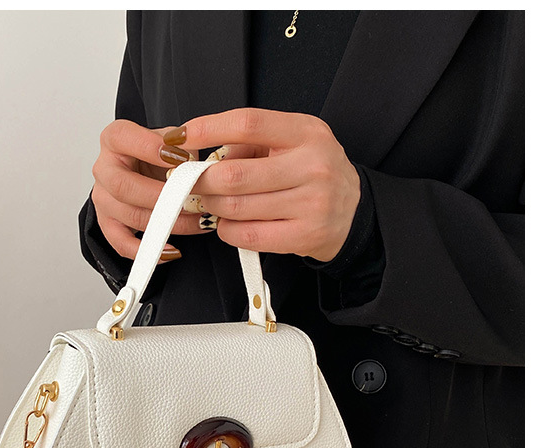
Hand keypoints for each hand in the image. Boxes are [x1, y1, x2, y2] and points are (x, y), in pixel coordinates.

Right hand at [91, 120, 206, 261]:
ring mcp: (103, 198)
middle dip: (162, 197)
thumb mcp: (172, 141)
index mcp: (115, 139)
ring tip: (197, 222)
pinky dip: (147, 251)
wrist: (146, 171)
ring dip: (167, 223)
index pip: (123, 138)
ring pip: (129, 215)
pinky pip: (121, 243)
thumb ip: (184, 145)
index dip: (150, 149)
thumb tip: (200, 163)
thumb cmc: (158, 156)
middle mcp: (104, 169)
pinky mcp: (108, 223)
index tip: (180, 158)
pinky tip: (171, 250)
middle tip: (191, 201)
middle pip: (123, 186)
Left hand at [161, 108, 360, 261]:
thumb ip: (252, 143)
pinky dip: (227, 230)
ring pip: (237, 207)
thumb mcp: (292, 143)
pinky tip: (229, 224)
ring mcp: (311, 203)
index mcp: (306, 132)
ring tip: (211, 204)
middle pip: (234, 174)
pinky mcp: (305, 235)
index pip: (248, 124)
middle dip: (202, 181)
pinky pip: (247, 235)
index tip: (181, 138)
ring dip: (212, 207)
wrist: (354, 213)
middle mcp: (312, 165)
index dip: (208, 129)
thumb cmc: (313, 173)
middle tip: (191, 184)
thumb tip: (205, 155)